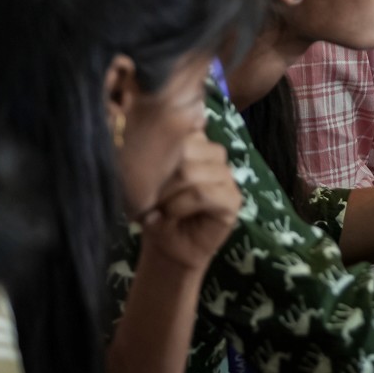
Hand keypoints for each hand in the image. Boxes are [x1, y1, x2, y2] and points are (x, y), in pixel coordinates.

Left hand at [138, 134, 242, 272]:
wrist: (166, 247)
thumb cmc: (154, 209)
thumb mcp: (145, 180)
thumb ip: (149, 157)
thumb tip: (142, 140)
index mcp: (195, 141)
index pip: (181, 126)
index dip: (160, 147)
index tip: (141, 167)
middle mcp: (214, 154)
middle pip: (185, 147)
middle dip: (159, 175)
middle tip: (147, 197)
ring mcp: (226, 175)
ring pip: (191, 171)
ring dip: (167, 193)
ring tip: (158, 208)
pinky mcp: (232, 199)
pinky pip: (202, 192)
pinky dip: (180, 205)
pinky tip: (170, 214)